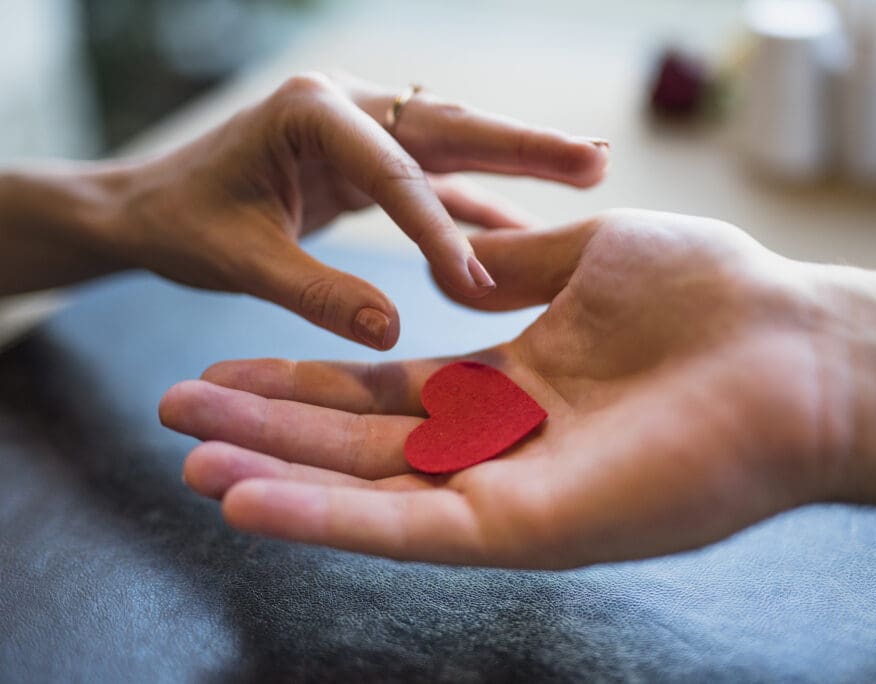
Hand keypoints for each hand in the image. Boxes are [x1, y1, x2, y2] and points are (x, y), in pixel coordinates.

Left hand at [0, 72, 606, 348]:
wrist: (153, 203)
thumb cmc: (183, 223)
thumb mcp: (237, 258)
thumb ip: (313, 291)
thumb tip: (391, 331)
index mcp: (312, 113)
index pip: (396, 175)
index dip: (441, 232)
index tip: (482, 286)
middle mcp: (348, 106)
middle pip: (451, 128)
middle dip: (525, 144)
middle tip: (596, 160)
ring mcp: (364, 129)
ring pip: (456, 145)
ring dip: (520, 159)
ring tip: (590, 168)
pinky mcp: (370, 161)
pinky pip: (437, 180)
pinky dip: (481, 200)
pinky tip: (529, 219)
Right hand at [159, 210, 875, 567]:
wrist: (796, 346)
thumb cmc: (711, 292)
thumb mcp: (590, 255)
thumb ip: (513, 266)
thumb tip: (456, 258)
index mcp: (512, 378)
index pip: (385, 382)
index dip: (307, 374)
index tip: (231, 359)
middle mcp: (500, 440)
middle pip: (359, 438)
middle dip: (267, 427)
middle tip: (177, 415)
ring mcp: (510, 488)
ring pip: (370, 489)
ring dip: (276, 475)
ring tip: (190, 461)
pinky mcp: (528, 527)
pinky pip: (411, 527)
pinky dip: (328, 518)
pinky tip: (250, 502)